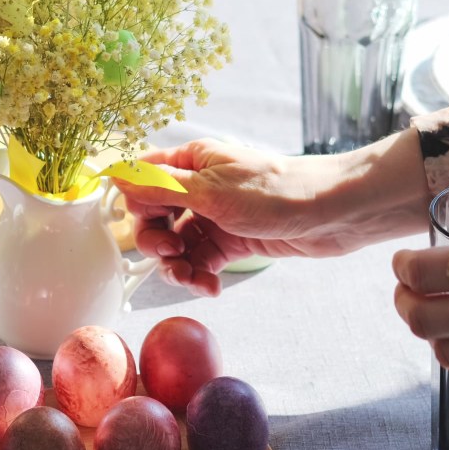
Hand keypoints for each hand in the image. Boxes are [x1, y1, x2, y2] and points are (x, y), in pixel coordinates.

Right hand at [118, 132, 428, 295]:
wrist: (334, 213)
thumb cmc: (275, 192)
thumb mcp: (211, 191)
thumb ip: (161, 187)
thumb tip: (114, 172)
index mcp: (191, 161)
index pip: (143, 179)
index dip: (136, 204)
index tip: (149, 223)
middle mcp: (200, 186)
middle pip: (155, 216)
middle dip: (156, 242)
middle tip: (171, 256)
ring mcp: (217, 216)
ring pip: (178, 244)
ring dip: (179, 267)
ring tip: (194, 280)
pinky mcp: (234, 241)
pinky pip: (202, 261)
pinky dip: (201, 276)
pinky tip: (212, 288)